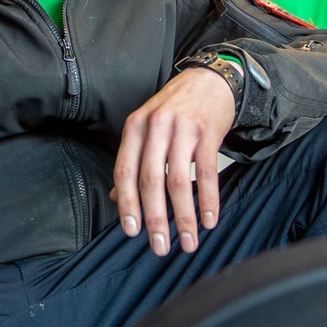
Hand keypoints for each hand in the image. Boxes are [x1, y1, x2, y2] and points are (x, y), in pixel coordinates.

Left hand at [111, 68, 235, 256]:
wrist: (210, 80)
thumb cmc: (175, 108)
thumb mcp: (147, 128)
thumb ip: (133, 160)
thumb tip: (116, 198)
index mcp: (135, 127)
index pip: (125, 171)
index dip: (127, 204)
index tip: (131, 231)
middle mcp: (155, 126)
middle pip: (150, 180)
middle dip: (155, 219)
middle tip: (159, 246)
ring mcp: (182, 129)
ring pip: (178, 181)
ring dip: (184, 217)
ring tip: (188, 242)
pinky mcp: (207, 133)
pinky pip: (206, 173)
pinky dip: (208, 201)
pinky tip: (208, 220)